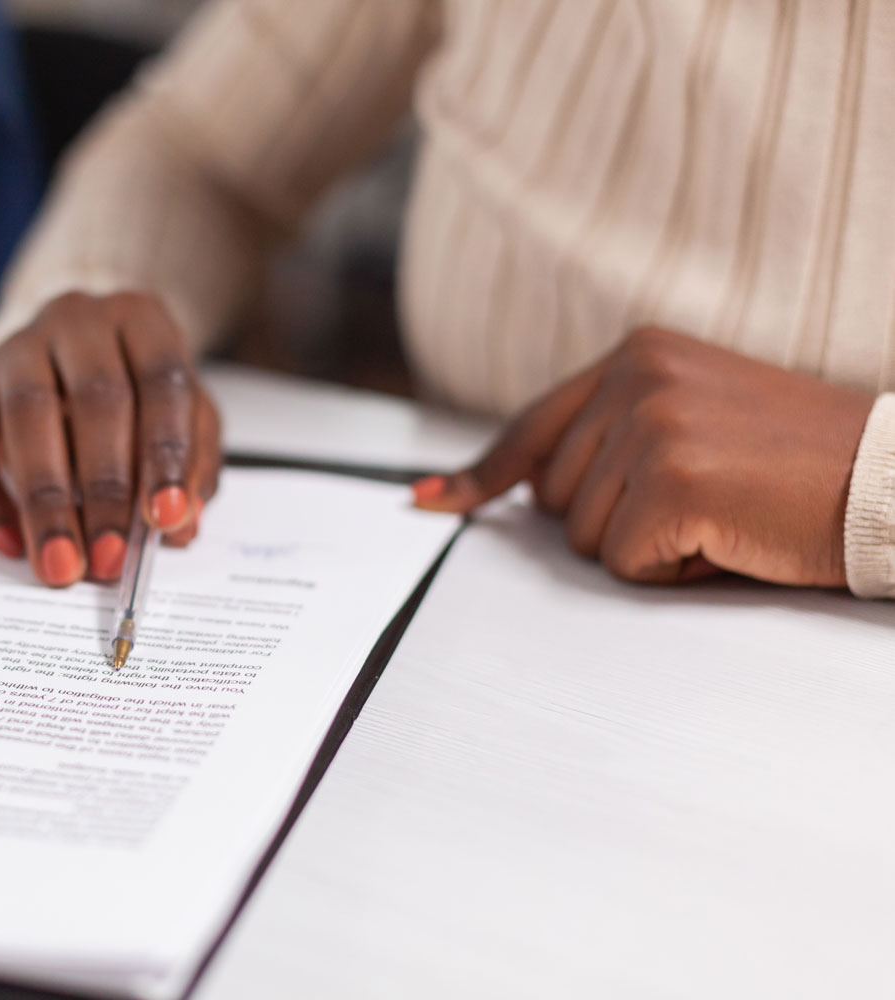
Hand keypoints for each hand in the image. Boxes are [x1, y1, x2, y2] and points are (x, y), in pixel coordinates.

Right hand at [0, 291, 221, 586]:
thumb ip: (194, 466)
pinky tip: (11, 542)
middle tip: (110, 558)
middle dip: (105, 490)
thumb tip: (181, 525)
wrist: (75, 350)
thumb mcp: (186, 417)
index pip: (161, 382)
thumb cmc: (139, 391)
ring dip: (45, 499)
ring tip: (60, 563)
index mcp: (142, 319)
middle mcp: (78, 320)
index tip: (165, 519)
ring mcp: (18, 346)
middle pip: (95, 398)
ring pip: (27, 414)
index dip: (165, 452)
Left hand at [413, 328, 875, 586]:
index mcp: (640, 353)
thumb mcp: (696, 421)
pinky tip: (731, 539)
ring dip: (652, 546)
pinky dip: (676, 571)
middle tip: (706, 500)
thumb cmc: (804, 464)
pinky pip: (628, 563)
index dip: (483, 474)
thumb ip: (613, 436)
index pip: (534, 426)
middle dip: (616, 520)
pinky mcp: (673, 480)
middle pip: (555, 496)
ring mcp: (653, 425)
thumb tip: (518, 489)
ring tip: (727, 513)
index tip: (430, 502)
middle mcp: (637, 376)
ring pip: (588, 536)